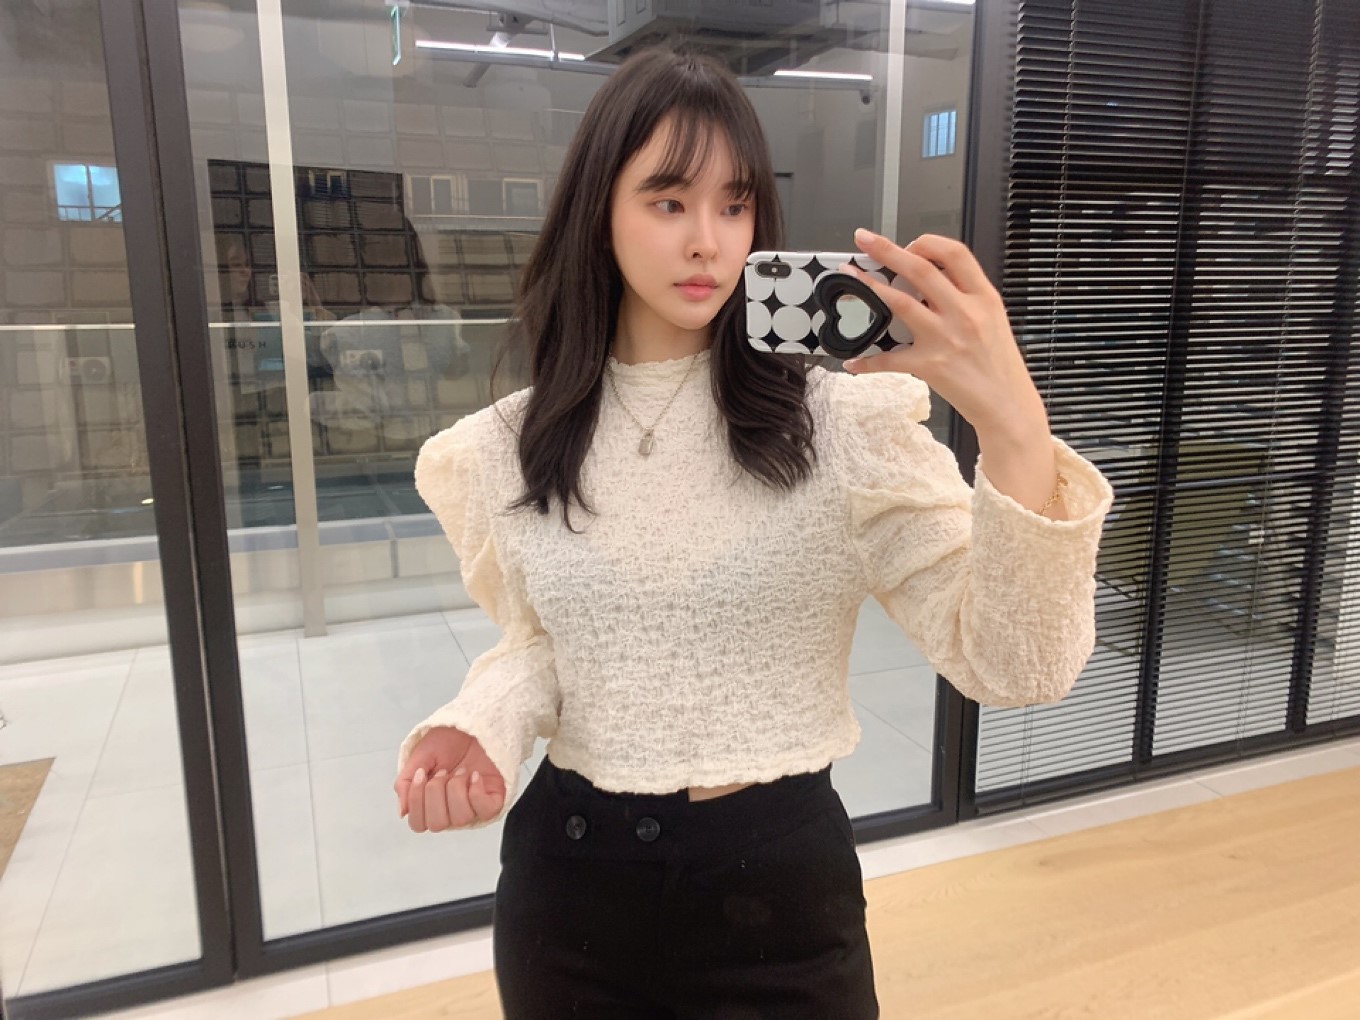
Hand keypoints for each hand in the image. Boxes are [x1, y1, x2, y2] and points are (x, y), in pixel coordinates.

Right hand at [394, 726, 505, 831]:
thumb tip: (403, 811)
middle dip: (437, 793)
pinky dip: (477, 792)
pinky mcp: (493, 800)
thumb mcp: (419, 757)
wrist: (470, 724)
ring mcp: (473, 807)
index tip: (422, 774)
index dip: (417, 802)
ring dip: (457, 789)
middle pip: (437, 824)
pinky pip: (485, 810)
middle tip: (443, 771)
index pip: (418, 824)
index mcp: (431, 803)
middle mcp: (451, 810)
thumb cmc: (446, 740)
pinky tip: (475, 776)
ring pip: (460, 818)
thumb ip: (405, 783)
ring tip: (461, 771)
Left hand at [839, 229, 1047, 438]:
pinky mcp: (929, 365)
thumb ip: (966, 296)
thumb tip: (929, 278)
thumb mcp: (993, 319)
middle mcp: (964, 313)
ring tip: (849, 275)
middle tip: (864, 238)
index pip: (955, 254)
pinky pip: (889, 359)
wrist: (1007, 405)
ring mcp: (945, 338)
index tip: (909, 244)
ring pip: (899, 302)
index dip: (927, 242)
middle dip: (887, 249)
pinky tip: (853, 360)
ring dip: (869, 286)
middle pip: (920, 269)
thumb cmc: (999, 364)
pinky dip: (868, 361)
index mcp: (983, 297)